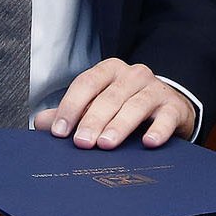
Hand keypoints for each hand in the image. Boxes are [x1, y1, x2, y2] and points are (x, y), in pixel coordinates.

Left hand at [32, 58, 194, 148]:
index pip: (87, 82)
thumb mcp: (98, 105)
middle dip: (93, 119)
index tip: (60, 131)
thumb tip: (40, 122)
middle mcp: (134, 75)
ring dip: (120, 124)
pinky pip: (167, 117)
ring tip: (106, 143)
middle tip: (82, 142)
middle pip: (110, 95)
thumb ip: (72, 113)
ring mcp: (156, 89)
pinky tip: (149, 142)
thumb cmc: (126, 107)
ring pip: (136, 104)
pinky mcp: (174, 107)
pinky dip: (158, 129)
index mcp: (111, 71)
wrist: (168, 108)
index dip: (72, 106)